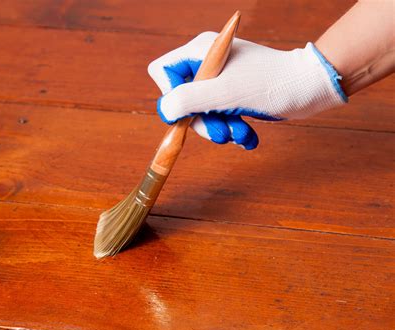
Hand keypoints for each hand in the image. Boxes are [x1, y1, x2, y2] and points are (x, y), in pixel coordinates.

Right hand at [148, 32, 346, 148]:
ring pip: (201, 112)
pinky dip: (232, 129)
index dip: (170, 96)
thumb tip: (164, 110)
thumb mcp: (223, 94)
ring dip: (219, 129)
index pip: (162, 71)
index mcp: (200, 51)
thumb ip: (187, 100)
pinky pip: (220, 116)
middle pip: (182, 99)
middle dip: (202, 121)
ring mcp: (221, 79)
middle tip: (222, 133)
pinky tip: (248, 135)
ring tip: (241, 133)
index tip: (190, 111)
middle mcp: (207, 63)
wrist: (310, 88)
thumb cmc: (270, 84)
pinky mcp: (233, 93)